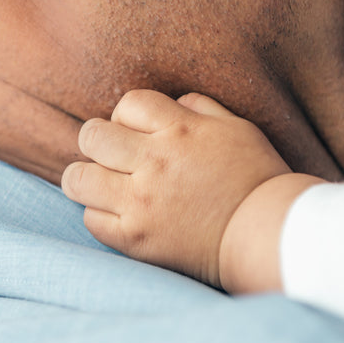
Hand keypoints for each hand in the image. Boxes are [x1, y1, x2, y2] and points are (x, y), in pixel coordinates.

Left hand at [62, 90, 290, 288]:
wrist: (265, 234)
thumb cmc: (256, 177)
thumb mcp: (236, 127)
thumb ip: (199, 108)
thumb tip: (171, 103)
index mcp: (180, 130)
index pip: (127, 104)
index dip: (128, 116)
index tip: (139, 133)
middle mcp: (154, 162)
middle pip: (91, 135)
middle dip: (98, 141)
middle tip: (115, 157)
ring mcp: (141, 202)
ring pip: (78, 179)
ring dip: (88, 178)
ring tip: (105, 184)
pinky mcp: (135, 239)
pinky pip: (90, 219)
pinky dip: (101, 214)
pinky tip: (121, 214)